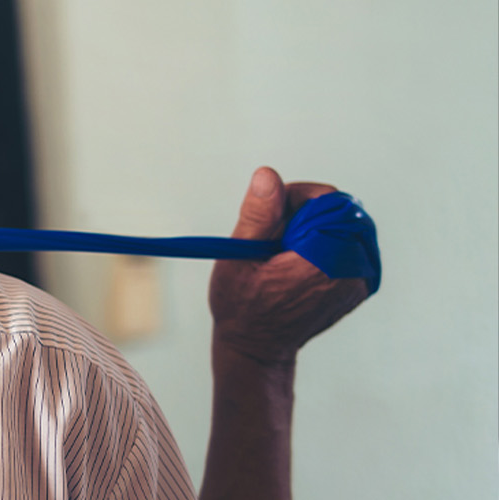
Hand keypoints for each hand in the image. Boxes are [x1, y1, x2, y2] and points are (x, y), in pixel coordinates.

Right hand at [209, 167, 369, 363]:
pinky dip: (326, 241)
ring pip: (347, 225)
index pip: (328, 200)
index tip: (271, 213)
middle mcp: (351, 272)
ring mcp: (360, 281)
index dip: (297, 197)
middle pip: (341, 210)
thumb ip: (258, 215)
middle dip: (306, 212)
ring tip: (285, 249)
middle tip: (274, 237)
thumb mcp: (238, 257)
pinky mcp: (360, 285)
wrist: (257, 347)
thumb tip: (268, 176)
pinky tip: (299, 258)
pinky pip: (350, 243)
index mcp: (322, 263)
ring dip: (316, 226)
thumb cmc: (241, 306)